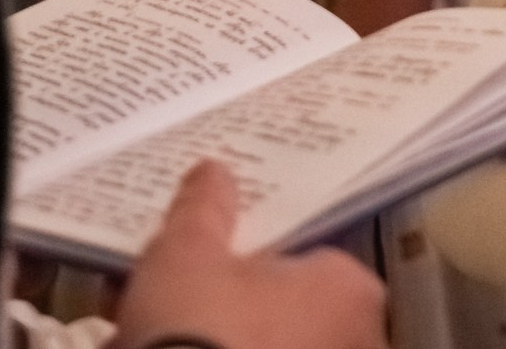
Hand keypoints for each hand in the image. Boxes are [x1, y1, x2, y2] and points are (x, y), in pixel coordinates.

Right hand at [114, 161, 386, 348]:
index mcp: (349, 290)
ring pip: (263, 344)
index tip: (214, 258)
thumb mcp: (186, 253)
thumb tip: (213, 174)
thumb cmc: (200, 328)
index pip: (312, 256)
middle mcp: (357, 342)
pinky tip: (150, 348)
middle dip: (232, 304)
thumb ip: (204, 209)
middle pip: (287, 309)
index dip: (259, 254)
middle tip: (176, 296)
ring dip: (217, 338)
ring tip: (148, 330)